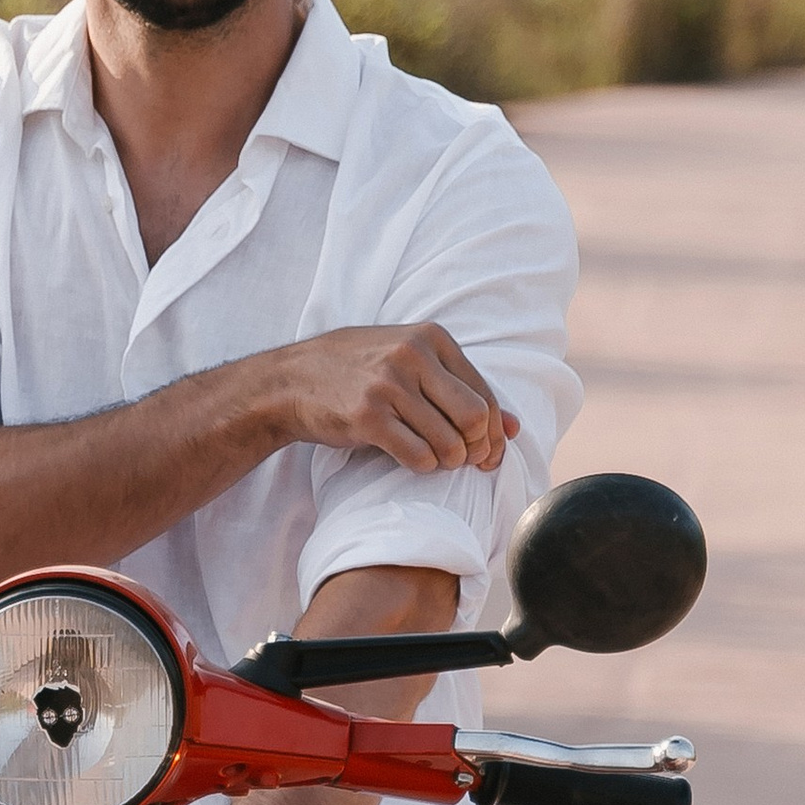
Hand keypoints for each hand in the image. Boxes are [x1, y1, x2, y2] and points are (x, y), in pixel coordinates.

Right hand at [279, 326, 516, 473]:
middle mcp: (412, 356)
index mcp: (431, 337)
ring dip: (448, 462)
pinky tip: (413, 459)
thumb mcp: (409, 360)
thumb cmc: (356, 371)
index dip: (494, 432)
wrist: (289, 381)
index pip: (486, 394)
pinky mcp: (367, 417)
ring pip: (449, 443)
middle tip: (464, 462)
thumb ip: (460, 387)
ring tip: (435, 460)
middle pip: (476, 418)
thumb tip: (515, 428)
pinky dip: (423, 467)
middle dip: (476, 449)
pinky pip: (418, 456)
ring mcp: (388, 386)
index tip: (486, 452)